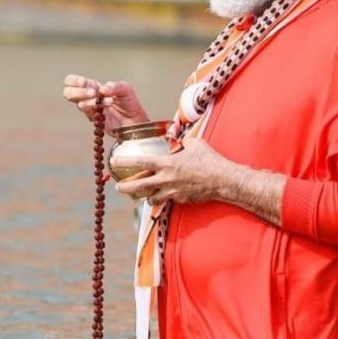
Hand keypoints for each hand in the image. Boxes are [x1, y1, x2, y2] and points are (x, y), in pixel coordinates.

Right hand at [61, 74, 148, 132]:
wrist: (135, 120)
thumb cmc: (129, 102)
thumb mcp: (126, 89)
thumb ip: (115, 86)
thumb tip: (102, 89)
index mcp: (92, 86)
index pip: (71, 81)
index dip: (73, 81)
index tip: (83, 82)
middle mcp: (88, 97)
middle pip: (68, 92)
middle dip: (79, 91)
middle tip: (94, 93)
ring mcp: (90, 108)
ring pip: (79, 103)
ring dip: (91, 100)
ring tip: (109, 101)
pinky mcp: (94, 118)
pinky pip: (88, 112)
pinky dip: (96, 108)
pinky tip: (106, 106)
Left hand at [111, 137, 233, 204]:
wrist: (223, 180)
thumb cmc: (209, 159)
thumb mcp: (193, 143)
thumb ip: (180, 141)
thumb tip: (174, 137)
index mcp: (167, 163)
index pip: (140, 162)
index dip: (125, 161)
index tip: (114, 160)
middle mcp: (166, 179)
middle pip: (139, 186)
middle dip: (126, 187)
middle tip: (119, 187)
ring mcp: (173, 192)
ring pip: (151, 198)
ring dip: (145, 196)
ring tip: (142, 193)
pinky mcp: (180, 200)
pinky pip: (167, 201)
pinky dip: (162, 198)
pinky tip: (163, 195)